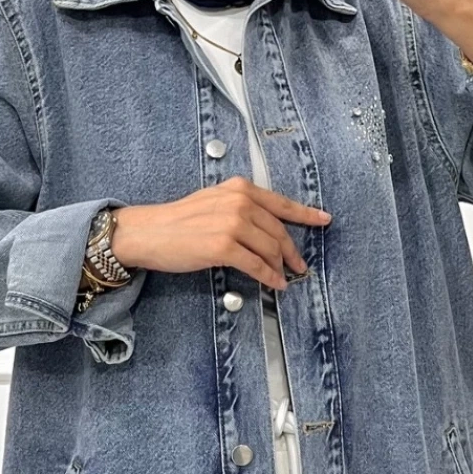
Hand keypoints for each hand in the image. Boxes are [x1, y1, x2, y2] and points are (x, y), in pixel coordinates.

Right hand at [110, 181, 332, 291]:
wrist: (148, 231)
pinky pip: (257, 265)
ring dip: (281, 267)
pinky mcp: (223, 247)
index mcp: (239, 189)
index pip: (281, 203)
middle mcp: (239, 202)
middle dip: (292, 251)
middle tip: (299, 265)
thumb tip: (266, 229)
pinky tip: (274, 284)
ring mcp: (232, 224)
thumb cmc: (178, 221)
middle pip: (278, 231)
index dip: (306, 214)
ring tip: (283, 277)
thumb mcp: (213, 202)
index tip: (324, 220)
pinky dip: (269, 277)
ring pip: (270, 249)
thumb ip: (240, 207)